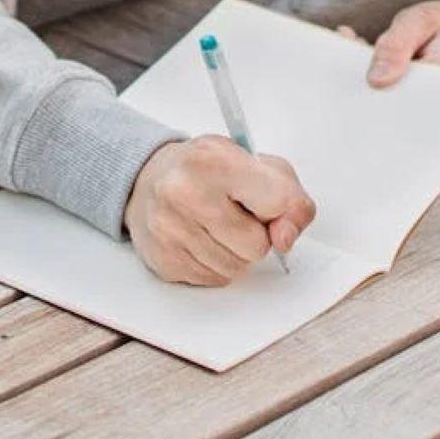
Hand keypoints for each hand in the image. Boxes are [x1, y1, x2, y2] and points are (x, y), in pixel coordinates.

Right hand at [124, 136, 317, 285]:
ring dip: (235, 253)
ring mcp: (169, 227)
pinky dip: (214, 264)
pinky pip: (213, 279)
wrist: (150, 177)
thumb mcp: (257, 165)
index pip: (279, 201)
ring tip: (217, 226)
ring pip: (236, 268)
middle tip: (237, 215)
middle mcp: (185, 192)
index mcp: (215, 159)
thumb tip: (285, 239)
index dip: (284, 209)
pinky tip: (201, 239)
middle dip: (255, 236)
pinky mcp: (162, 257)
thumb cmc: (209, 170)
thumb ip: (289, 199)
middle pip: (256, 246)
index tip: (270, 202)